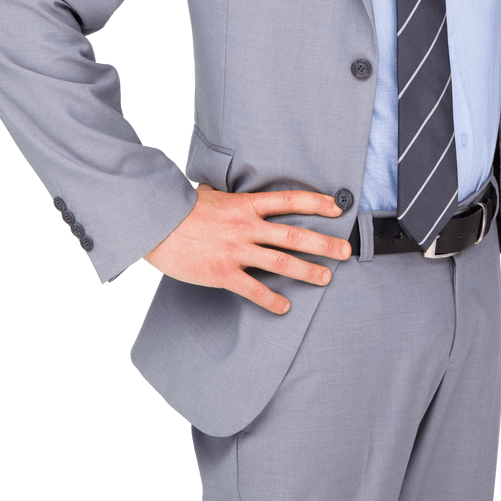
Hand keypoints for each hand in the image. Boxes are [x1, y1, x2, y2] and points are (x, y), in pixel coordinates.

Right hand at [143, 185, 351, 313]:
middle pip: (295, 235)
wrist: (155, 224)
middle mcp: (247, 226)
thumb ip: (229, 198)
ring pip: (281, 262)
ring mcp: (237, 250)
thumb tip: (229, 194)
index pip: (289, 200)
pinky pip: (253, 289)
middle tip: (345, 250)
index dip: (316, 202)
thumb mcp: (210, 194)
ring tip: (326, 278)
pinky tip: (284, 307)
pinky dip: (271, 300)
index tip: (336, 207)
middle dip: (324, 243)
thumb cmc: (180, 207)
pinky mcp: (223, 273)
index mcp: (246, 205)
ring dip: (307, 271)